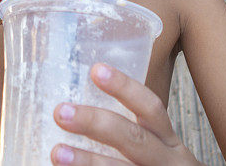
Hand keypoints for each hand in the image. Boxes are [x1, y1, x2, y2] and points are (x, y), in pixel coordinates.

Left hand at [51, 63, 200, 164]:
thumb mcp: (159, 150)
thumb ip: (130, 132)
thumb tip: (80, 109)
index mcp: (168, 142)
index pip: (151, 108)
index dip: (125, 88)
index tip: (96, 70)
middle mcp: (166, 162)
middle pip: (133, 138)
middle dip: (95, 124)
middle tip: (61, 112)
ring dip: (87, 161)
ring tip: (57, 152)